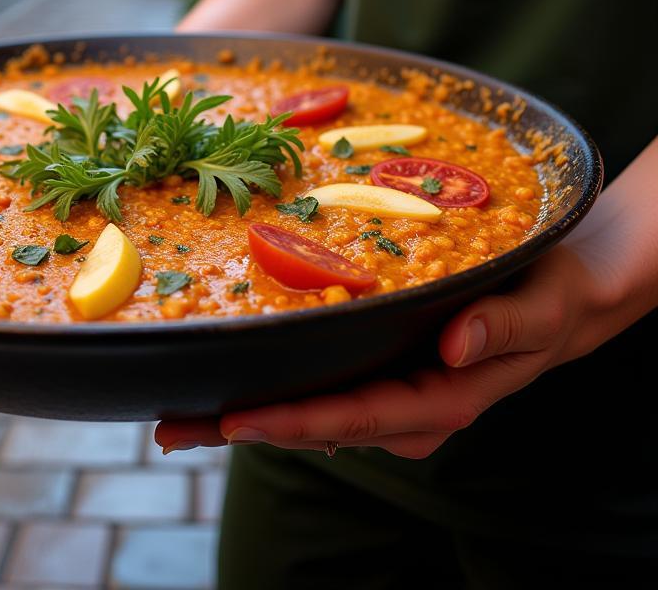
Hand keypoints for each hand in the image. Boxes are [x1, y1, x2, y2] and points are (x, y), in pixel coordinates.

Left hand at [156, 245, 596, 457]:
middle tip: (170, 428)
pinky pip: (318, 384)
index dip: (296, 421)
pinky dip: (272, 386)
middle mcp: (405, 408)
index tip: (235, 420)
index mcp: (442, 400)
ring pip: (308, 410)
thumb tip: (454, 346)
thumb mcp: (539, 308)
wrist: (554, 294)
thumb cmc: (547, 296)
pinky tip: (227, 380)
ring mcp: (387, 392)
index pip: (359, 417)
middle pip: (315, 425)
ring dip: (244, 415)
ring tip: (176, 415)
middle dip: (243, 430)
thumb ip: (503, 327)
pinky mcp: (375, 369)